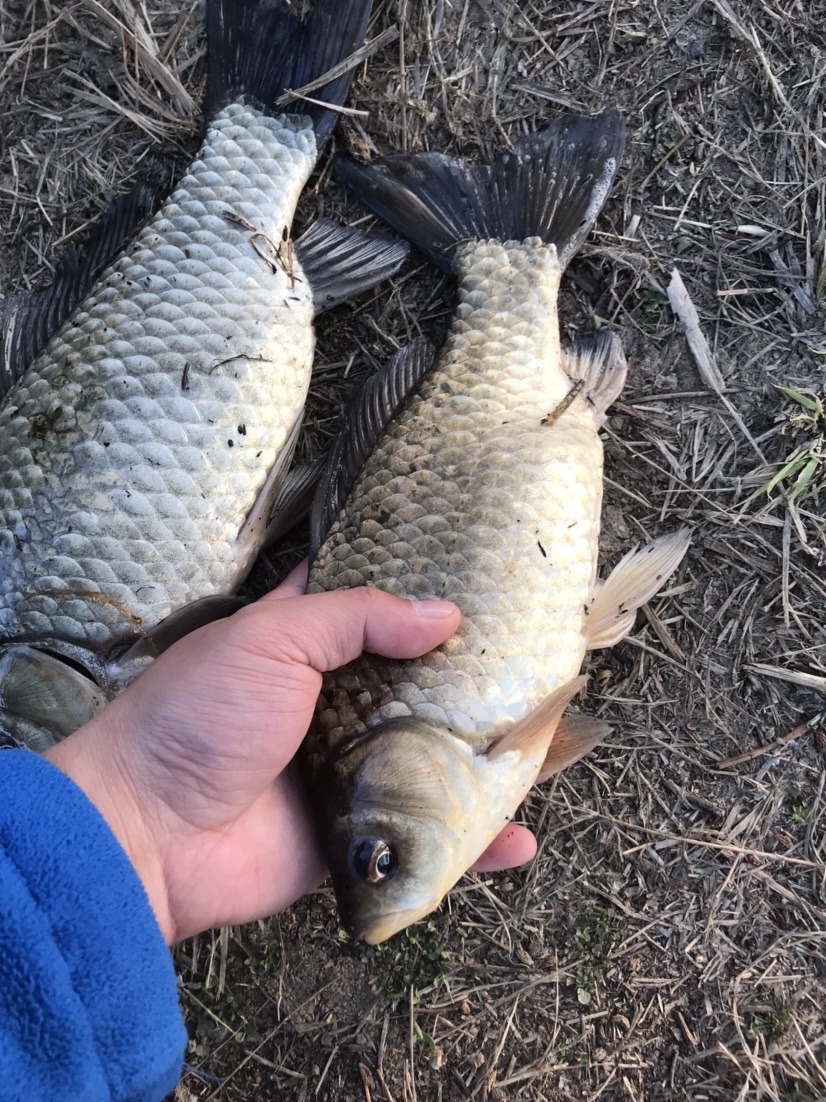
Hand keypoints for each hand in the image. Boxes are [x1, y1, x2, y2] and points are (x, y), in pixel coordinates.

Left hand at [45, 564, 535, 943]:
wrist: (148, 836)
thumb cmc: (197, 719)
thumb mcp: (270, 641)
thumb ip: (356, 619)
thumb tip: (445, 615)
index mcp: (304, 643)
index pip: (369, 601)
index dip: (418, 585)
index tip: (482, 567)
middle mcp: (332, 702)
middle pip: (414, 681)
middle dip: (468, 673)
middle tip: (538, 655)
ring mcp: (346, 769)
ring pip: (429, 758)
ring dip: (481, 757)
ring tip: (546, 743)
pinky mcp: (354, 833)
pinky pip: (422, 838)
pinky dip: (470, 845)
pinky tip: (518, 841)